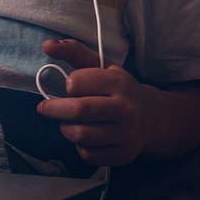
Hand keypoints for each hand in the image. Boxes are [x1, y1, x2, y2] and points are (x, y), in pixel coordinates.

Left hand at [34, 38, 148, 165]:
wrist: (153, 117)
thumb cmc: (117, 89)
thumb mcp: (101, 67)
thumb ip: (74, 52)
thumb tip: (47, 45)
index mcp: (119, 82)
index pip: (76, 82)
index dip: (68, 84)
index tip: (69, 86)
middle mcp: (126, 108)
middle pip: (78, 110)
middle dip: (54, 109)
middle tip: (46, 108)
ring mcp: (127, 133)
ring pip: (80, 135)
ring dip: (66, 128)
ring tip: (68, 122)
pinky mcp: (125, 154)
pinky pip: (89, 155)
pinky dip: (80, 147)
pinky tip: (86, 138)